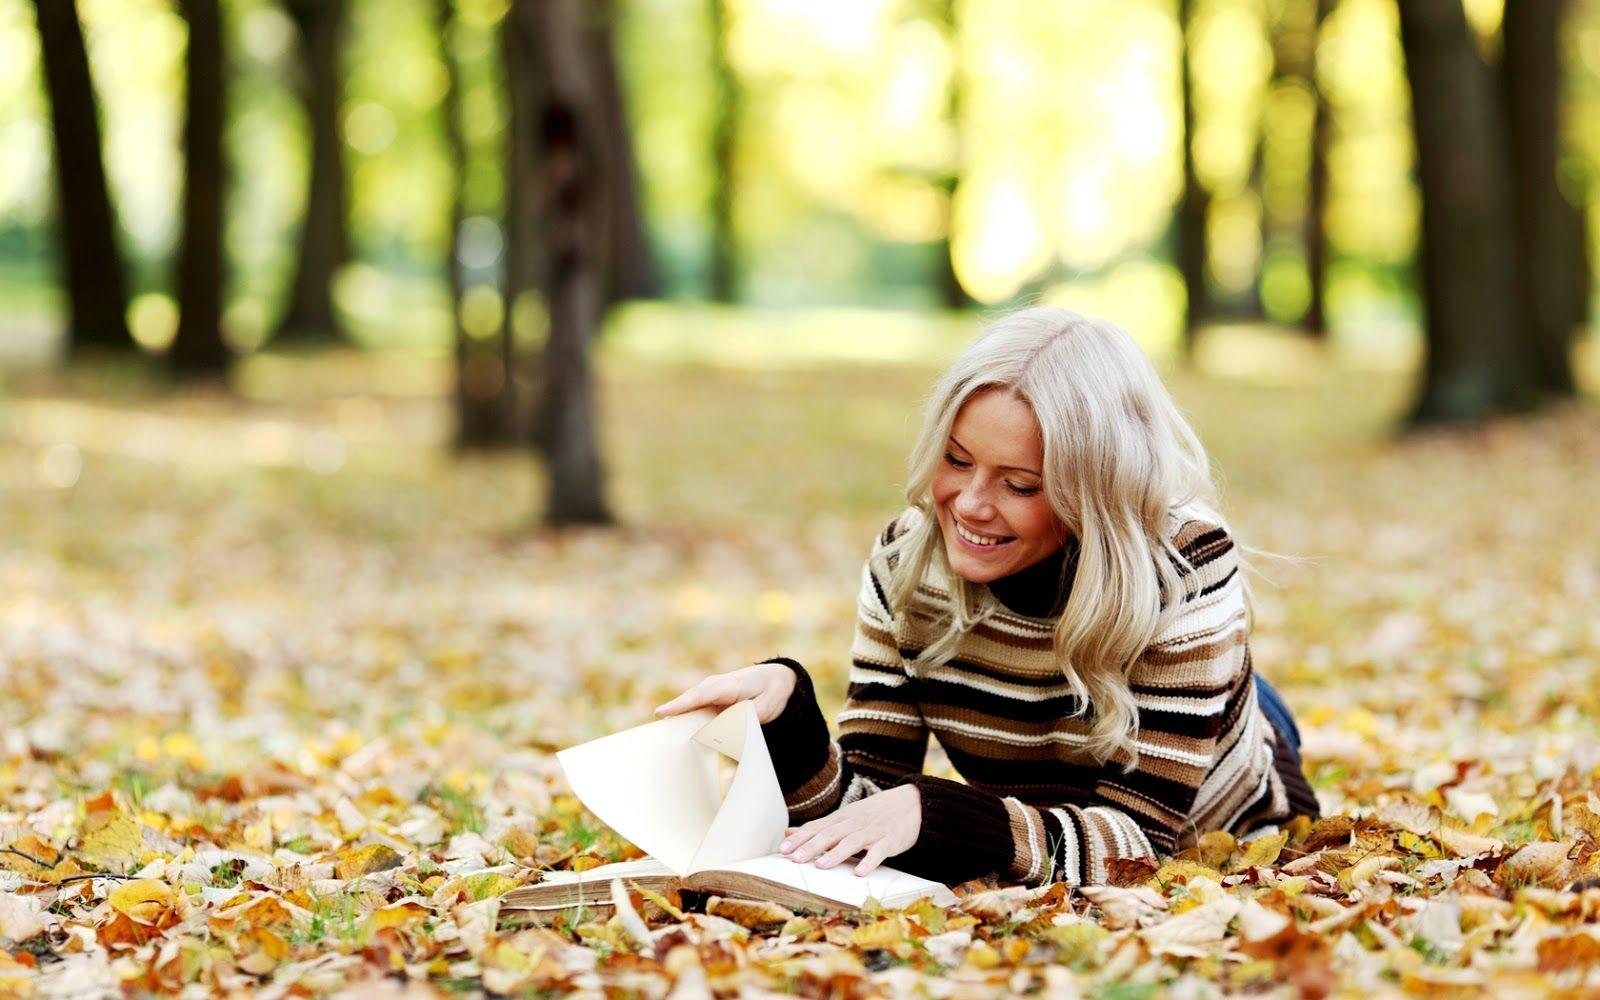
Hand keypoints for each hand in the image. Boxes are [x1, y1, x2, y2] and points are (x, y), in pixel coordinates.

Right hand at [653, 661, 797, 724]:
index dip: (681, 705)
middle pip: (689, 701)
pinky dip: (687, 721)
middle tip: (657, 734)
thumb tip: (724, 729)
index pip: (700, 695)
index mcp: (729, 685)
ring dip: (678, 720)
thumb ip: (746, 717)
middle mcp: (715, 686)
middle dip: (672, 714)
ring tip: (664, 737)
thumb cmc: (772, 692)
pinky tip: (680, 736)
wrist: (777, 678)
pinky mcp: (710, 700)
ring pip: (690, 706)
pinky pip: (695, 710)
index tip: (661, 713)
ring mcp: (711, 691)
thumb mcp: (766, 707)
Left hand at [779, 784, 920, 876]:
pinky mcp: (890, 840)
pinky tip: (860, 873)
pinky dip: (869, 862)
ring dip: (836, 854)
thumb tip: (789, 832)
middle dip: (812, 846)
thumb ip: (819, 827)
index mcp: (841, 819)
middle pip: (830, 834)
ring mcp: (872, 831)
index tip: (782, 849)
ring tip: (821, 865)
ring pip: (852, 842)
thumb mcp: (845, 817)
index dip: (800, 838)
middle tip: (795, 858)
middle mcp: (854, 823)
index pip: (816, 827)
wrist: (911, 803)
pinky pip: (878, 852)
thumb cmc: (873, 813)